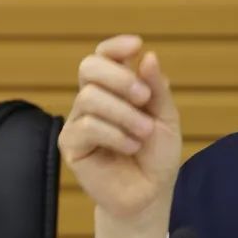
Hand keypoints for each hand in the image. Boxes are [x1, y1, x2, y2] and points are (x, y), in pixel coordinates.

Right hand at [58, 35, 182, 237]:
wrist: (150, 193)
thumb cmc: (157, 154)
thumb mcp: (166, 118)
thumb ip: (156, 89)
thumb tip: (147, 56)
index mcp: (116, 89)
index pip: (104, 56)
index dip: (115, 46)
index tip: (136, 45)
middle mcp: (93, 99)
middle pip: (89, 67)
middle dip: (119, 77)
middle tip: (144, 98)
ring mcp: (79, 120)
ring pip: (89, 97)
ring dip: (124, 113)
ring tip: (143, 133)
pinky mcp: (71, 144)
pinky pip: (87, 126)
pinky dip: (115, 134)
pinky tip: (130, 147)